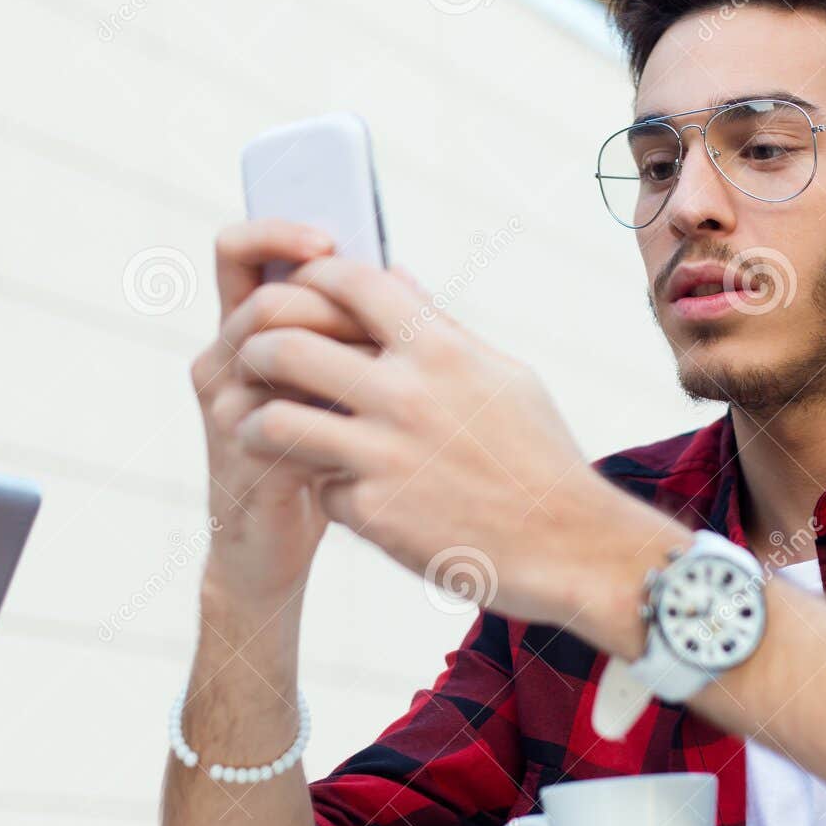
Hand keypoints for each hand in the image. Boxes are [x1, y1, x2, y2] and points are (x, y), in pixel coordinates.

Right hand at [191, 220, 379, 601]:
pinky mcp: (243, 455)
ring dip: (341, 357)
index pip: (239, 254)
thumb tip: (403, 273)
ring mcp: (225, 409)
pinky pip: (287, 417)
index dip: (277, 234)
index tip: (330, 241)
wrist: (274, 546)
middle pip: (264, 301)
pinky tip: (377, 425)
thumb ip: (357, 330)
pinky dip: (339, 415)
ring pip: (272, 353)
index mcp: (243, 330)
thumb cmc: (318, 454)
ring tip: (389, 373)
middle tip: (381, 323)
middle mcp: (222, 360)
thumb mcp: (338, 385)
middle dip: (330, 305)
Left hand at [224, 257, 672, 635]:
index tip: (298, 291)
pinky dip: (326, 490)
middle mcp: (407, 396)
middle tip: (256, 361)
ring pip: (278, 420)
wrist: (569, 547)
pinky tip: (346, 495)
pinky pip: (319, 488)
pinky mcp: (374, 513)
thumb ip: (441, 327)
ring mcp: (385, 457)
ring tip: (264, 428)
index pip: (351, 284)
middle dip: (258, 348)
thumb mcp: (504, 377)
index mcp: (441, 350)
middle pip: (288, 346)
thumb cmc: (541, 458)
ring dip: (259, 422)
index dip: (310, 279)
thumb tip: (395, 278)